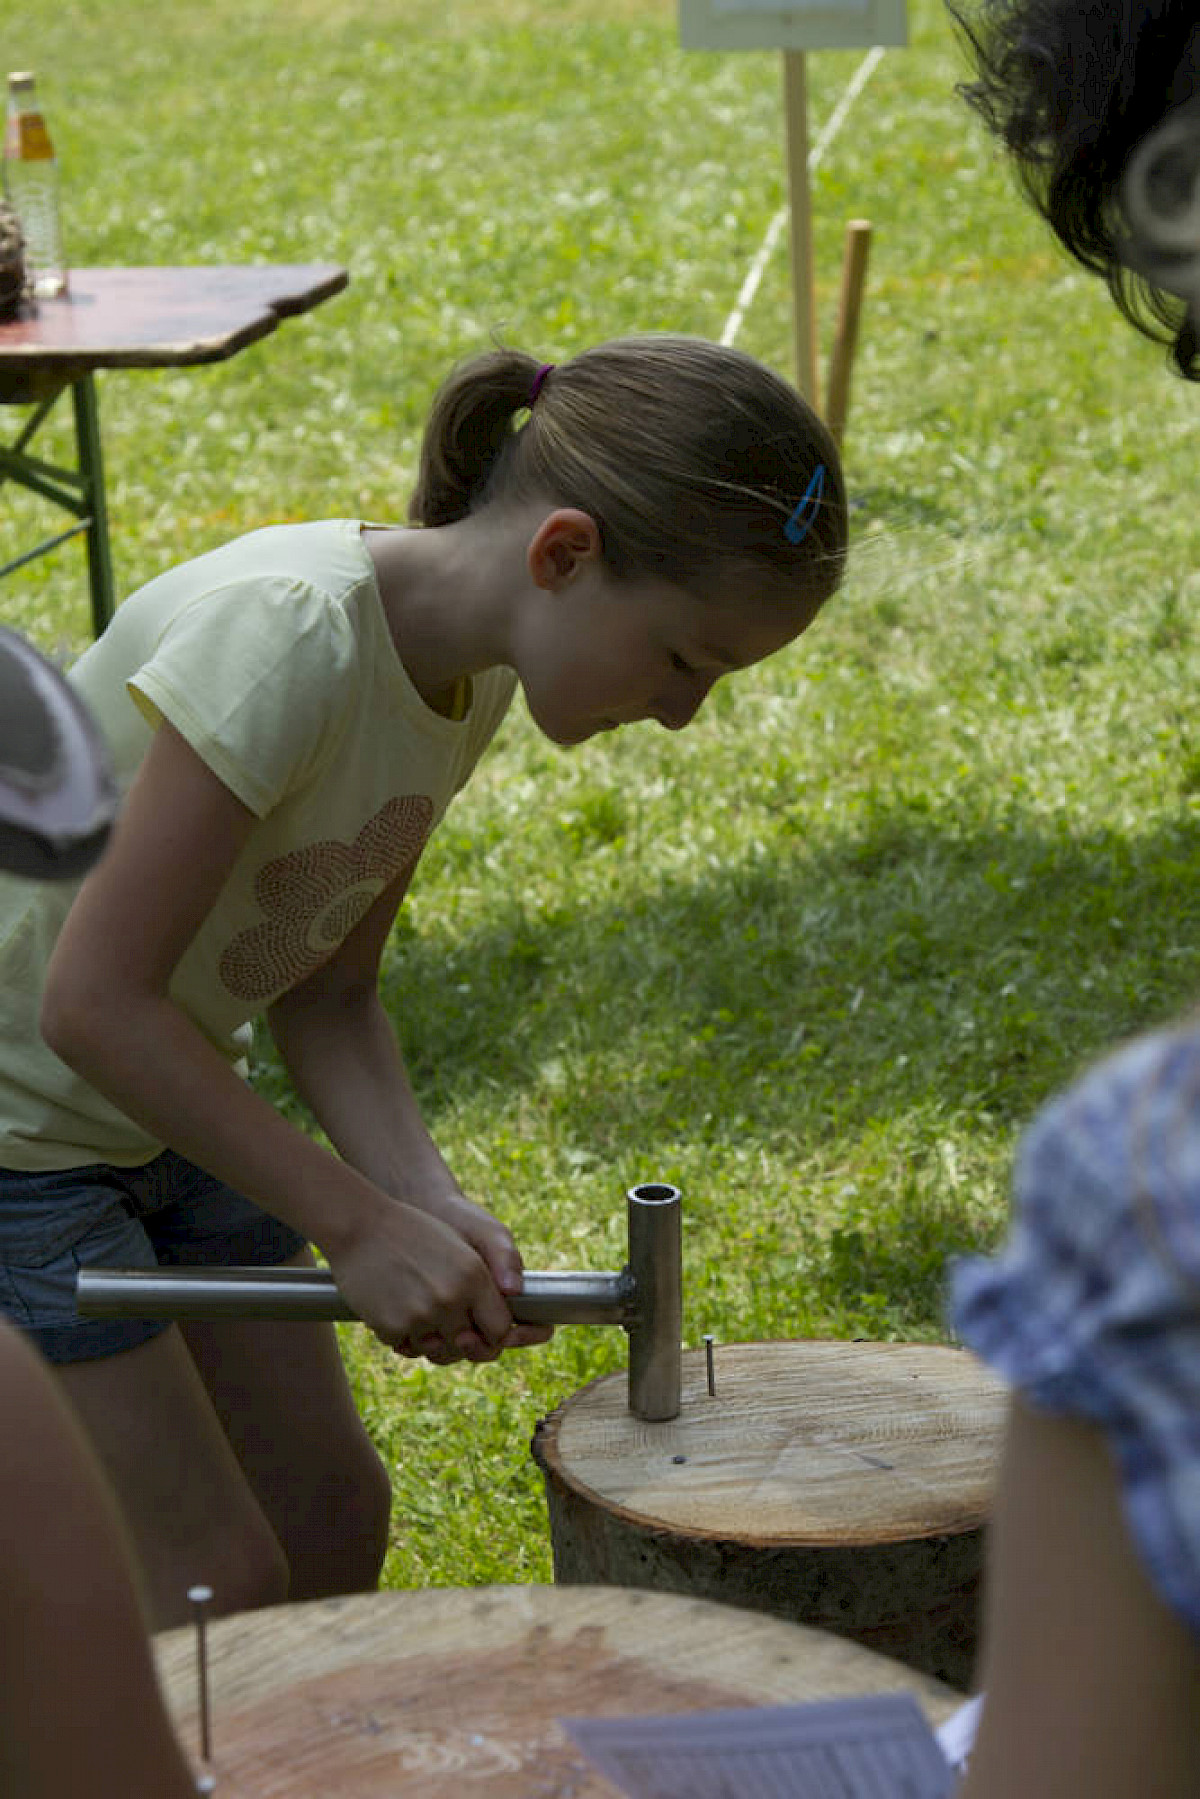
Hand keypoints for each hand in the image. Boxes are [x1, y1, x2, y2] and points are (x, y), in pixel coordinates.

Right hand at [327, 1194, 550, 1364]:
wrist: (360, 1225)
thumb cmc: (414, 1234)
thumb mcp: (460, 1248)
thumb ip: (486, 1286)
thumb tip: (503, 1328)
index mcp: (474, 1276)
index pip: (500, 1329)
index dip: (493, 1335)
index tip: (482, 1331)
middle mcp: (451, 1298)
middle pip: (468, 1346)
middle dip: (459, 1341)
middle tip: (444, 1324)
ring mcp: (421, 1315)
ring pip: (435, 1350)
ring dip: (428, 1339)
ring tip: (416, 1310)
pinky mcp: (392, 1326)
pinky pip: (405, 1346)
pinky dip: (400, 1333)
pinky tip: (393, 1307)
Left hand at [395, 1178, 554, 1363]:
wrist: (419, 1211)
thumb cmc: (461, 1220)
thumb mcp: (485, 1232)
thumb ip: (504, 1256)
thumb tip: (514, 1289)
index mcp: (505, 1297)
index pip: (528, 1329)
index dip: (523, 1336)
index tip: (508, 1334)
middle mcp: (480, 1314)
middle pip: (487, 1350)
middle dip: (479, 1349)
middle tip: (463, 1338)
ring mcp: (451, 1321)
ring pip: (455, 1353)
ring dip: (446, 1351)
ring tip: (432, 1338)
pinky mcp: (422, 1322)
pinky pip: (423, 1346)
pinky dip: (416, 1346)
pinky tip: (408, 1335)